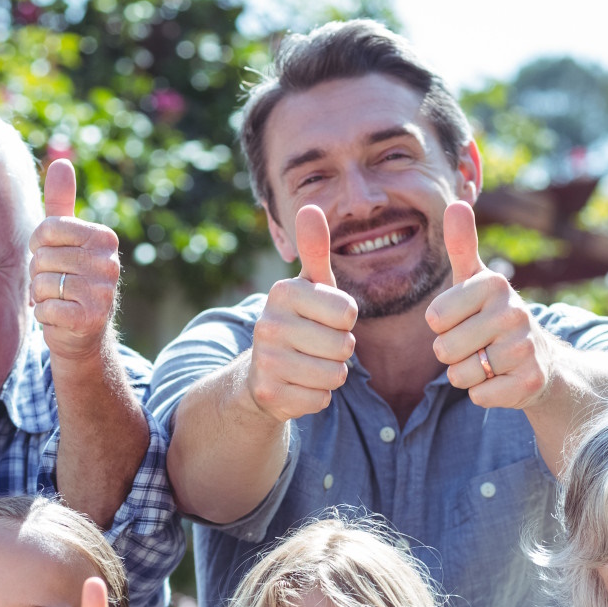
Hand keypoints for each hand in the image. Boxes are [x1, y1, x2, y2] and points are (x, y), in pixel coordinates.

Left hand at [31, 159, 120, 362]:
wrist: (83, 334)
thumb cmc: (71, 279)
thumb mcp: (65, 239)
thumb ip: (61, 202)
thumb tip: (61, 162)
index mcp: (104, 238)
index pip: (47, 230)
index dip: (38, 246)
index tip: (53, 258)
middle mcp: (109, 263)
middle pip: (42, 258)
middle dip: (40, 274)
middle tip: (58, 285)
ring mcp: (103, 293)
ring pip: (42, 284)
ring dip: (42, 296)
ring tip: (60, 300)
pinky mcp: (90, 319)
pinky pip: (46, 309)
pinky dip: (45, 316)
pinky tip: (60, 317)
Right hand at [245, 205, 356, 422]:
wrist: (260, 372)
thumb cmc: (298, 322)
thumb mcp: (309, 287)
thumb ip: (314, 250)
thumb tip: (310, 207)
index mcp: (282, 292)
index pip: (348, 312)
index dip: (344, 320)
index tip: (323, 318)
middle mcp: (268, 324)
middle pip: (344, 346)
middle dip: (339, 350)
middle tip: (316, 345)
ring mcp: (266, 361)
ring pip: (335, 375)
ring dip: (331, 374)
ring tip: (309, 364)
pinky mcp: (268, 394)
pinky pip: (321, 399)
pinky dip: (317, 396)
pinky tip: (298, 384)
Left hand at [428, 201, 554, 408]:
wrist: (543, 359)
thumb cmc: (495, 315)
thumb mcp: (477, 280)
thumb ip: (462, 245)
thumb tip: (457, 203)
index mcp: (494, 284)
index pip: (435, 317)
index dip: (443, 325)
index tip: (465, 319)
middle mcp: (514, 312)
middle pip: (444, 349)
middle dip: (452, 354)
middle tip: (477, 344)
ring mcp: (524, 348)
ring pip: (459, 375)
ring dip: (468, 375)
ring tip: (490, 360)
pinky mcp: (530, 381)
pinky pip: (479, 396)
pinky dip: (484, 393)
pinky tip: (502, 379)